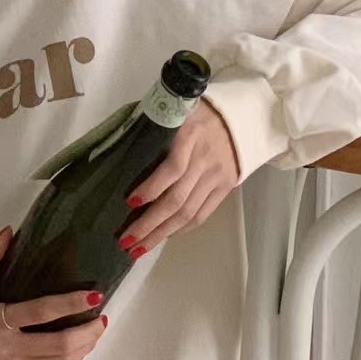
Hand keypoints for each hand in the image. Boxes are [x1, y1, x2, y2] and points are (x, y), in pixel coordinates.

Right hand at [0, 228, 107, 359]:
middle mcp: (6, 350)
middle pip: (60, 345)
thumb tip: (9, 231)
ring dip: (84, 349)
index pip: (41, 312)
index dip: (71, 304)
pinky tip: (77, 352)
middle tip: (101, 318)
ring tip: (95, 333)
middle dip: (88, 332)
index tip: (95, 295)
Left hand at [120, 100, 239, 255]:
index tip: (128, 202)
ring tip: (138, 249)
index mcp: (189, 136)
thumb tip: (117, 151)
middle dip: (149, 224)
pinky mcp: (225, 188)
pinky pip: (202, 214)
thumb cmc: (196, 111)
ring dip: (161, 234)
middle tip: (125, 241)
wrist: (243, 116)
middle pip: (176, 200)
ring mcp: (216, 176)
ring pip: (188, 213)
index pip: (171, 169)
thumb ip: (152, 128)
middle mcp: (204, 159)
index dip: (151, 188)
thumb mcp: (175, 110)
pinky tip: (164, 237)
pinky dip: (182, 229)